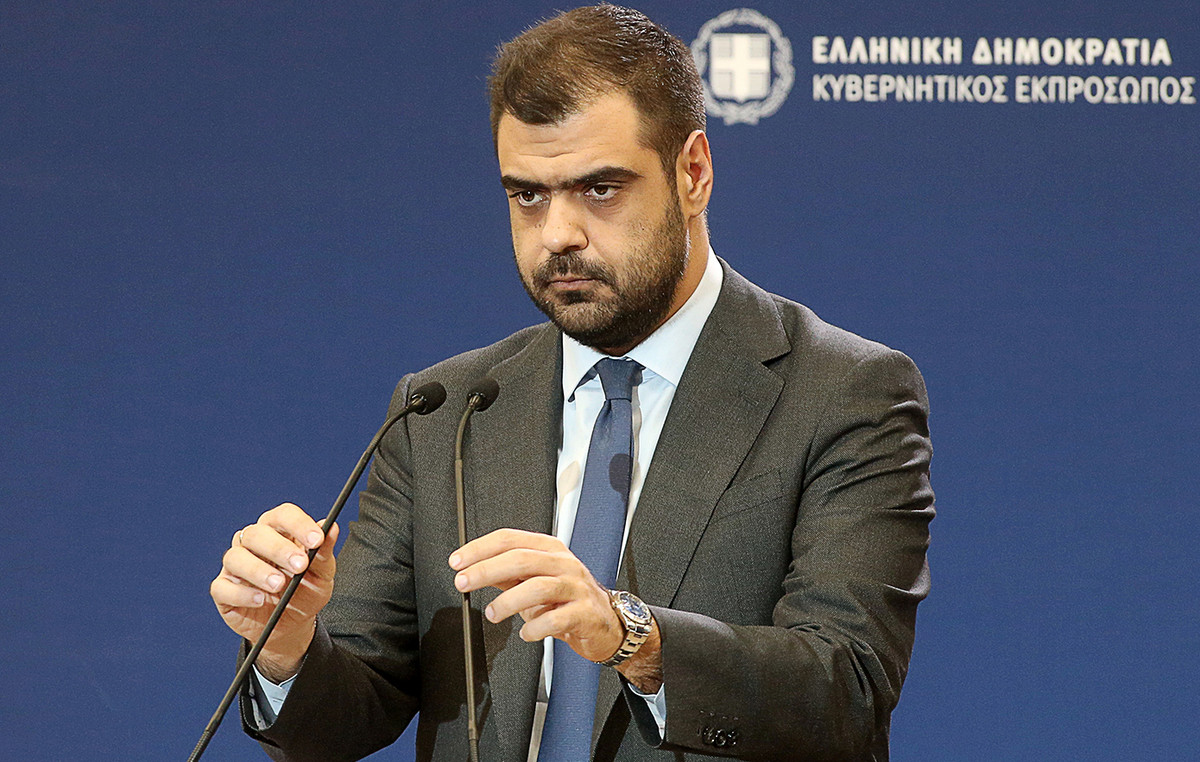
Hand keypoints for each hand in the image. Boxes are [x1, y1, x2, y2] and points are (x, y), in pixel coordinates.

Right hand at [209, 503, 338, 682]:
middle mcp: (253, 543)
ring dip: (258, 570)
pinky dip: (242, 593)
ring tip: (278, 585)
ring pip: (235, 557)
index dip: (299, 524)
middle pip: (256, 533)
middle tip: (300, 565)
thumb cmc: (305, 592)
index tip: (317, 539)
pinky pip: (223, 587)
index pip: (283, 515)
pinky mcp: (223, 590)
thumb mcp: (322, 575)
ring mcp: (235, 566)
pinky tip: (259, 600)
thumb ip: (325, 553)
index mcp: (279, 532)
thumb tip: (332, 527)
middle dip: (279, 548)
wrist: (292, 625)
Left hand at [449, 529, 622, 662]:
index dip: (480, 548)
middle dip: (487, 570)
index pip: (510, 539)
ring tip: (493, 613)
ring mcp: (576, 587)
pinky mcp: (584, 613)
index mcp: (549, 549)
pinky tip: (526, 633)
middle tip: (464, 582)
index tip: (458, 561)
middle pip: (521, 559)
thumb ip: (508, 573)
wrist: (605, 622)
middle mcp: (563, 563)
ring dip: (508, 601)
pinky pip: (555, 619)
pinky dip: (535, 628)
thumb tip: (474, 569)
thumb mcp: (536, 579)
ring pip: (538, 587)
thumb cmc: (568, 598)